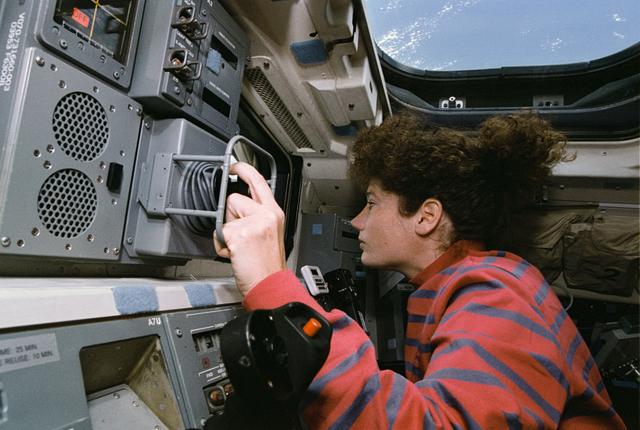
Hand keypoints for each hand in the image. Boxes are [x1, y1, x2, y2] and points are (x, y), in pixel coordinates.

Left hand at [214, 162, 286, 295]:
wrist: (270, 284)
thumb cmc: (267, 264)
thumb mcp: (269, 233)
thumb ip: (256, 216)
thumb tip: (236, 209)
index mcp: (273, 212)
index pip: (259, 181)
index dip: (245, 169)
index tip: (235, 165)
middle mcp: (266, 214)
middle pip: (234, 198)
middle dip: (230, 215)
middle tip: (240, 235)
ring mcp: (253, 224)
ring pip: (225, 216)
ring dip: (227, 232)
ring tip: (241, 247)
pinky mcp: (240, 235)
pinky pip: (219, 233)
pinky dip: (223, 246)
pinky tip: (236, 254)